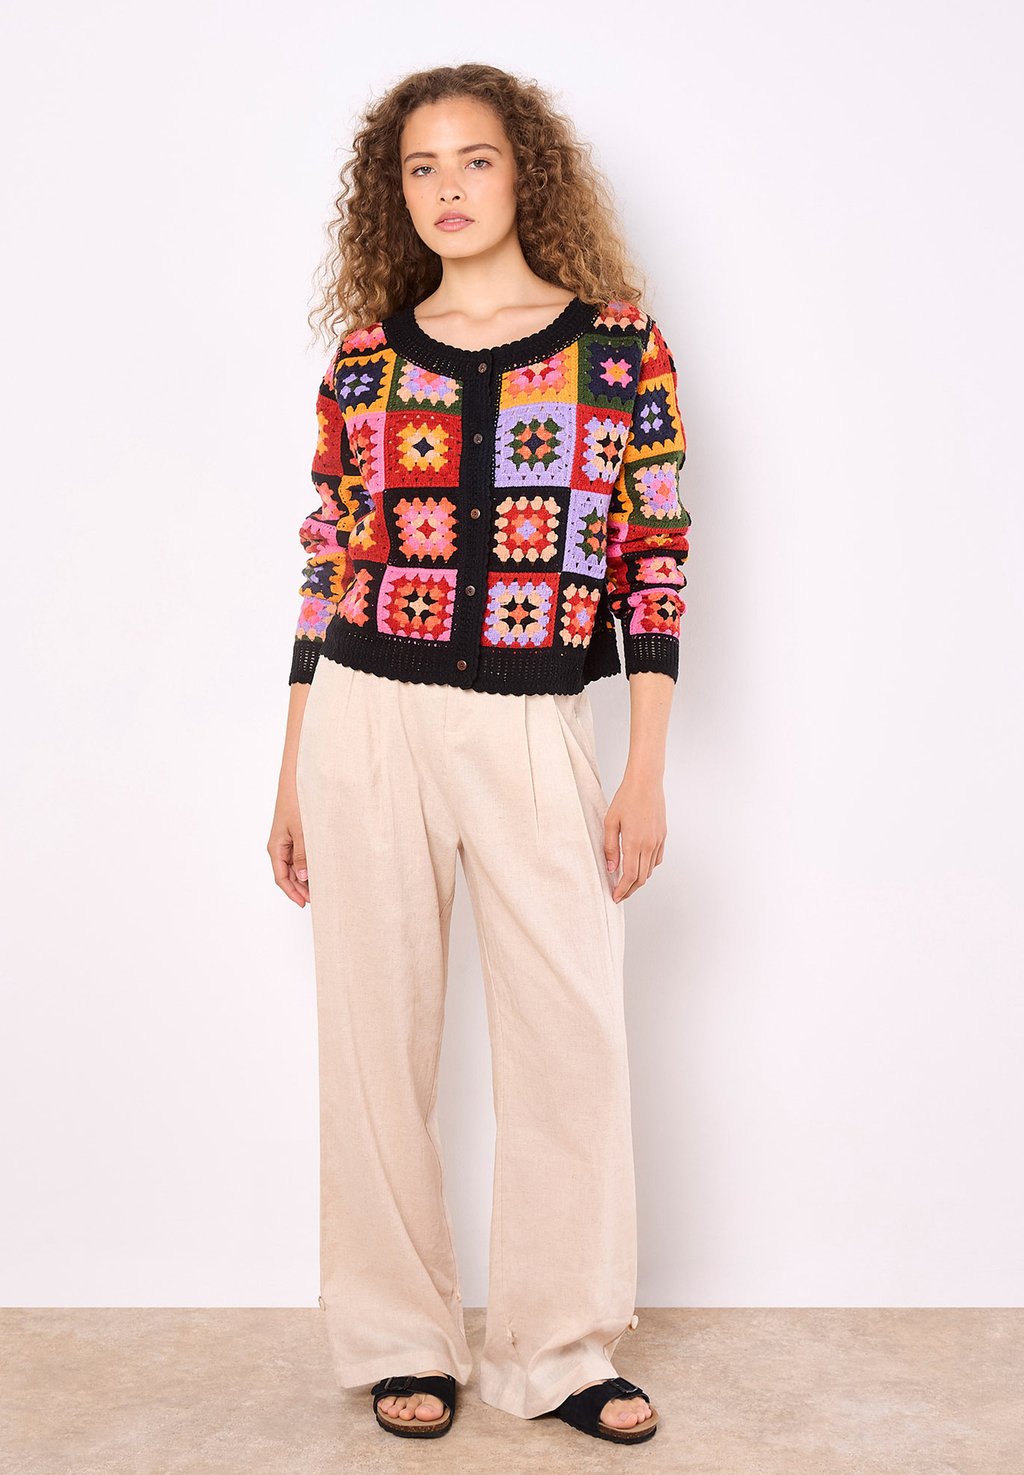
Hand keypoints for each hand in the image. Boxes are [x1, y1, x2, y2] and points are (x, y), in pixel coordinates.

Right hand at [268, 791, 309, 906]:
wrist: (296, 781)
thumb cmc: (295, 802)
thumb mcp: (301, 831)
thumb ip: (302, 854)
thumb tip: (303, 877)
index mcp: (276, 848)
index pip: (281, 878)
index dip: (293, 892)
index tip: (305, 903)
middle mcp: (279, 846)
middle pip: (288, 875)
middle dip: (300, 888)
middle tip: (317, 897)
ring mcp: (287, 841)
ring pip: (295, 866)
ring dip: (305, 877)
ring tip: (320, 886)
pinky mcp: (295, 834)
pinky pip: (300, 855)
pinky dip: (308, 864)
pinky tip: (319, 868)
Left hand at [603, 766, 666, 901]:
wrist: (646, 783)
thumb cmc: (626, 799)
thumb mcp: (610, 822)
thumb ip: (610, 847)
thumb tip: (611, 868)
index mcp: (634, 842)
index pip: (630, 876)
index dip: (622, 890)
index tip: (615, 896)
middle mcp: (649, 845)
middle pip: (641, 878)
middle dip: (630, 890)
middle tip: (619, 894)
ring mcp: (658, 841)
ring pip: (650, 870)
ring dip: (639, 880)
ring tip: (627, 882)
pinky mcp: (662, 836)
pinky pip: (657, 859)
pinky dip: (648, 868)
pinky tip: (639, 866)